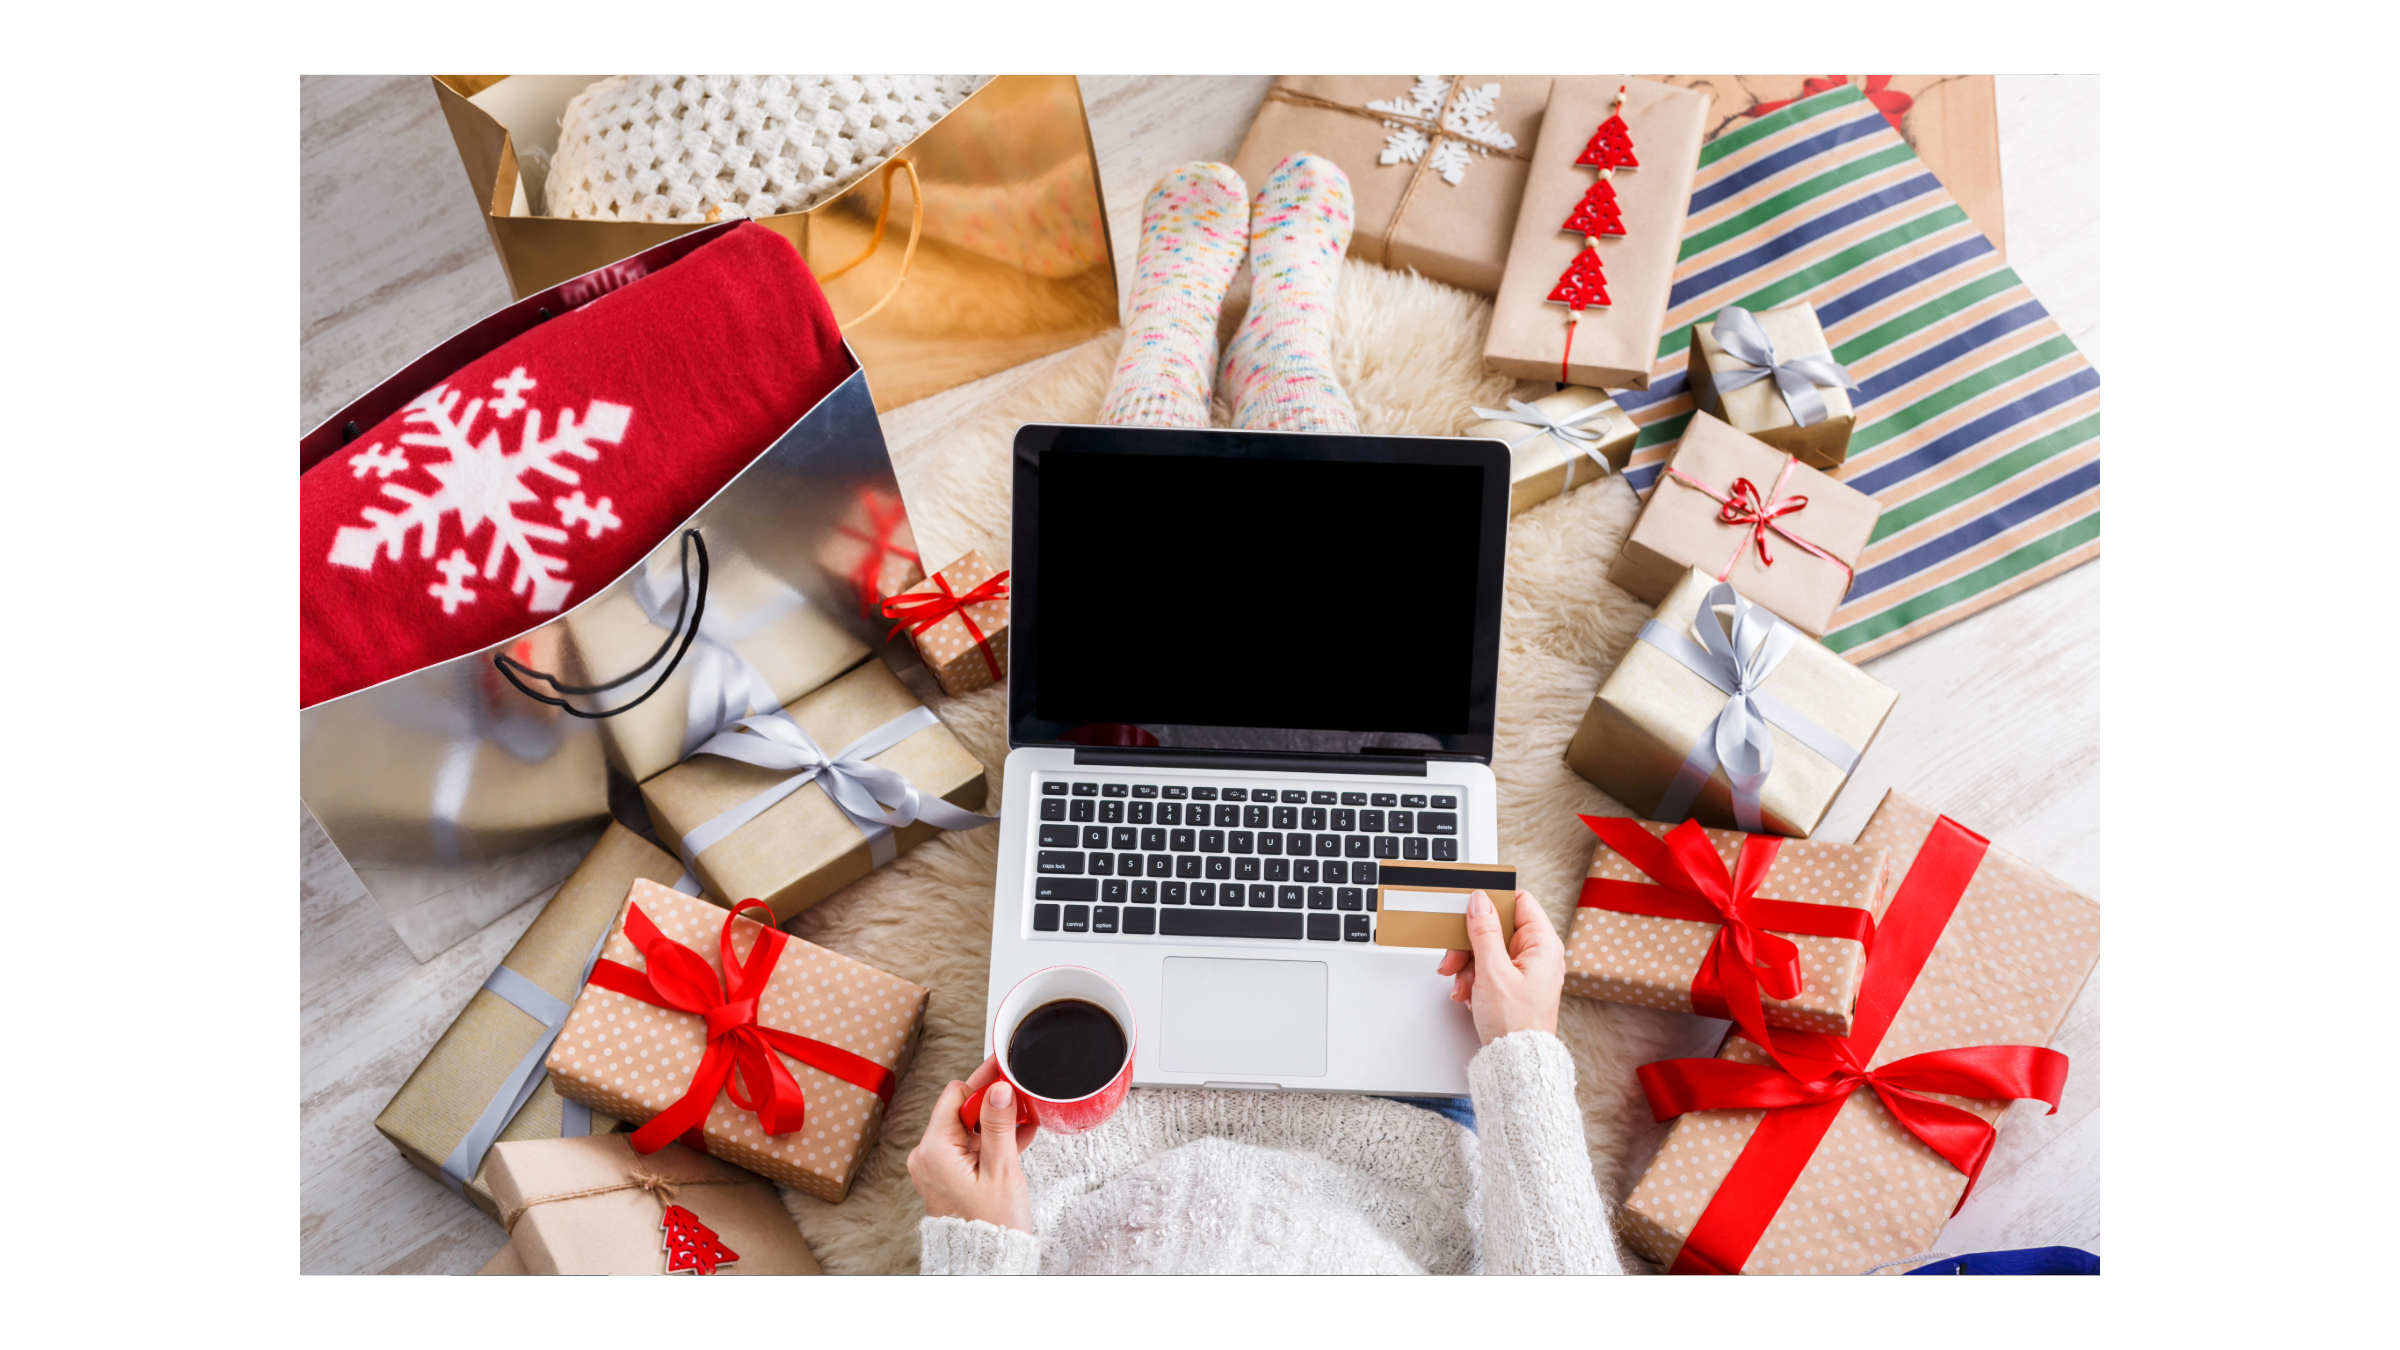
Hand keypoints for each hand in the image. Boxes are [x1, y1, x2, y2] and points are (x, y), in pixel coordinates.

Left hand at [906, 1055, 1036, 1232]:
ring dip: (995, 1122)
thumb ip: (999, 1124)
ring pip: (967, 1128)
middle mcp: (928, 1156)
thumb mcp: (1002, 1169)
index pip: (955, 1095)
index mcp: (934, 1150)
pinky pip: (969, 1146)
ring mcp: (937, 1167)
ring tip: (1024, 1118)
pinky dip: (990, 1141)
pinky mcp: (948, 1176)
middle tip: (1021, 1097)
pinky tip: (1017, 1137)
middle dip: (992, 1103)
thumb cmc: (992, 1224)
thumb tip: (998, 1088)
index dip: (983, 1083)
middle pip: (960, 1110)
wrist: (987, 1262)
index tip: (1007, 1073)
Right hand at [1434, 890, 1564, 1045]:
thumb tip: (1480, 902)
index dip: (1493, 903)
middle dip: (1470, 944)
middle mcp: (1538, 955)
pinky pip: (1489, 969)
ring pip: (1488, 949)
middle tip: (1454, 959)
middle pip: (1497, 928)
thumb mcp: (1493, 971)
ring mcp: (1526, 971)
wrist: (1516, 1063)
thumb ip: (1484, 932)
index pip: (1519, 903)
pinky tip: (1467, 994)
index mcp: (1543, 945)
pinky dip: (1473, 979)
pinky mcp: (1513, 986)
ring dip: (1468, 965)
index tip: (1469, 911)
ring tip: (1460, 985)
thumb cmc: (1516, 1024)